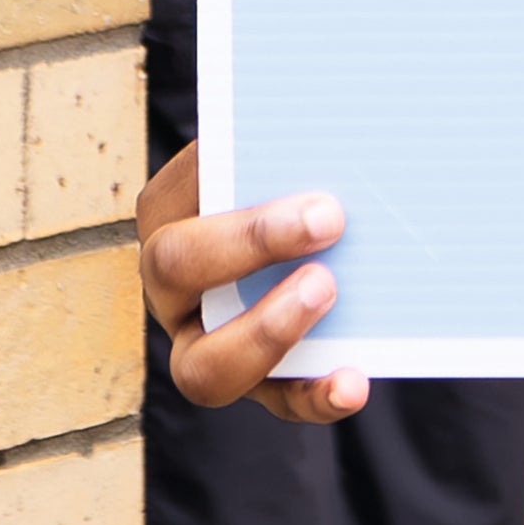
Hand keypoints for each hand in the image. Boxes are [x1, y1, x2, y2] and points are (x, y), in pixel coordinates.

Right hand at [135, 140, 367, 424]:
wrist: (325, 227)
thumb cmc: (294, 174)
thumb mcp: (283, 149)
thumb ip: (292, 138)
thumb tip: (330, 123)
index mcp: (171, 214)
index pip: (171, 202)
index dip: (226, 186)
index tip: (297, 178)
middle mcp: (173, 289)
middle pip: (174, 269)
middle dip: (247, 243)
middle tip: (327, 221)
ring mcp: (208, 345)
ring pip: (203, 368)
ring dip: (265, 332)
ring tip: (326, 291)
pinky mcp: (261, 383)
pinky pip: (279, 401)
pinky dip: (316, 397)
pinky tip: (353, 382)